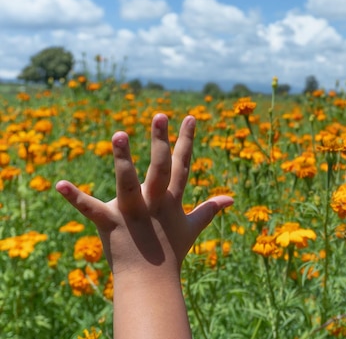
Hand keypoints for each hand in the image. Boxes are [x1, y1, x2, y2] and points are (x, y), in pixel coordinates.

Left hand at [56, 113, 233, 276]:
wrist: (151, 283)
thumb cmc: (171, 253)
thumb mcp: (192, 227)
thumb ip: (210, 209)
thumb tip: (231, 199)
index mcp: (172, 200)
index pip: (182, 165)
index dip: (187, 140)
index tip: (190, 117)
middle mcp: (154, 202)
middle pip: (160, 168)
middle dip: (161, 141)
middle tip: (160, 115)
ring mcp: (132, 213)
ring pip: (128, 183)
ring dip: (123, 161)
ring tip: (119, 135)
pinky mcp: (110, 224)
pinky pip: (91, 209)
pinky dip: (75, 198)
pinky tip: (60, 184)